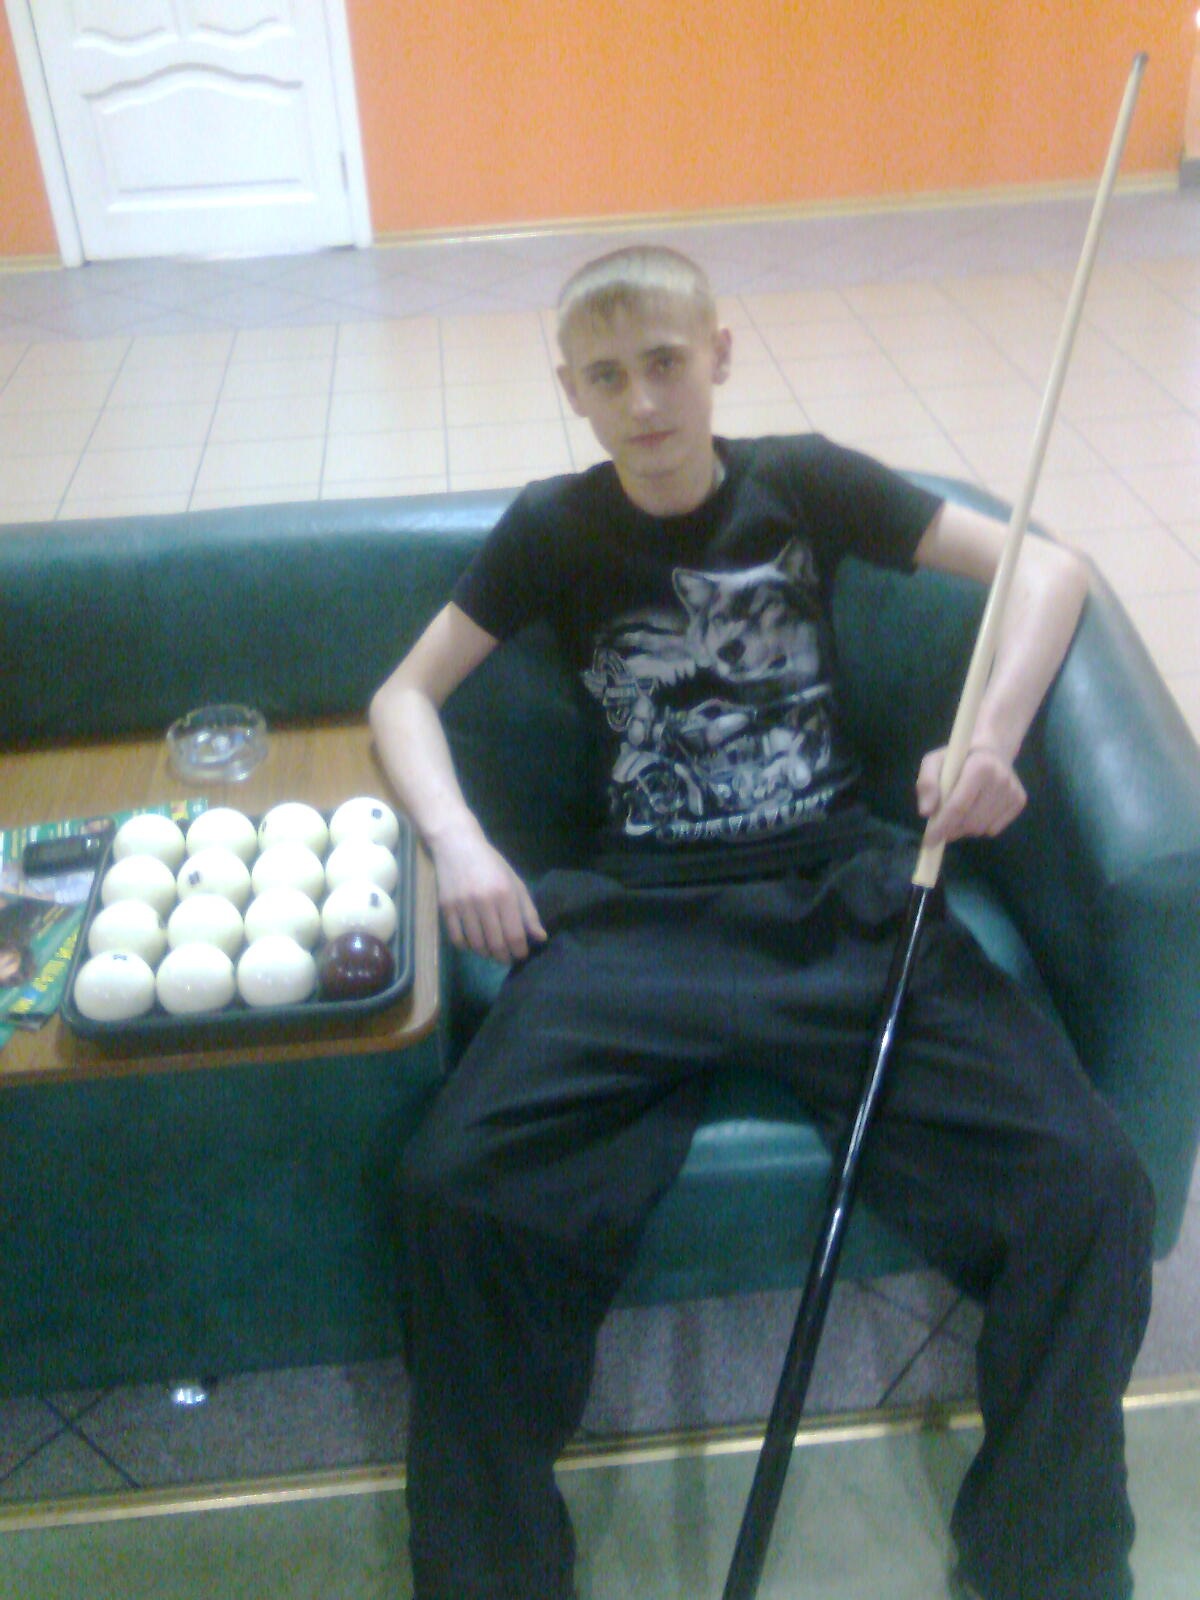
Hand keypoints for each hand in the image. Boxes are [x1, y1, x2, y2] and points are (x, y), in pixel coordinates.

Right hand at [429, 823, 546, 962]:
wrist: (456, 845)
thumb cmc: (491, 864)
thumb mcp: (515, 883)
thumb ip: (528, 912)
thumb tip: (540, 938)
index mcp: (505, 894)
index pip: (515, 935)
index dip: (519, 951)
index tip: (521, 954)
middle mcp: (483, 901)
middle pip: (496, 944)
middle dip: (504, 957)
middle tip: (507, 958)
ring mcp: (462, 905)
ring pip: (476, 944)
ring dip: (486, 953)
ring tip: (492, 951)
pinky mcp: (446, 908)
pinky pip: (457, 939)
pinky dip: (467, 946)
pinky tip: (473, 943)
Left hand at [916, 744, 1027, 846]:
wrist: (991, 751)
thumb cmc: (957, 759)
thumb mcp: (933, 762)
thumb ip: (926, 783)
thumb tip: (926, 812)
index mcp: (980, 767)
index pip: (959, 806)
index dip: (941, 826)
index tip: (928, 841)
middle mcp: (1001, 779)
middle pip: (970, 822)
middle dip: (951, 829)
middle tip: (940, 826)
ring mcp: (1013, 791)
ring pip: (981, 829)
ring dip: (964, 829)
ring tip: (958, 814)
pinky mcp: (1020, 801)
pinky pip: (994, 829)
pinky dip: (979, 828)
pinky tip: (976, 811)